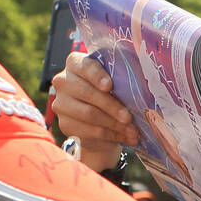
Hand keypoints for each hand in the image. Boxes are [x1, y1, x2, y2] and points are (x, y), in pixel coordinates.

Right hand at [50, 53, 135, 172]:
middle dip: (111, 106)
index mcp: (76, 64)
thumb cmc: (109, 94)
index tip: (109, 86)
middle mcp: (63, 81)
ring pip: (89, 114)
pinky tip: (125, 137)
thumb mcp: (114, 83)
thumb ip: (119, 80)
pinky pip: (90, 131)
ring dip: (114, 124)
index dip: (97, 76)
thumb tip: (139, 89)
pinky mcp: (65, 124)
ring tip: (132, 131)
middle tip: (128, 117)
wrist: (97, 120)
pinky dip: (110, 135)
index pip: (85, 66)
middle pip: (87, 93)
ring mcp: (61, 103)